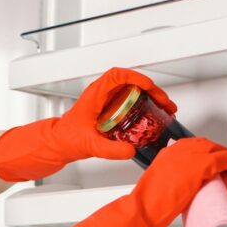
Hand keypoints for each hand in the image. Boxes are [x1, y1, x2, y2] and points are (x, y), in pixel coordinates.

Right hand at [48, 137, 226, 226]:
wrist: (141, 210)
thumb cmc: (145, 206)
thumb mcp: (160, 186)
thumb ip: (174, 180)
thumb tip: (187, 187)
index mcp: (166, 154)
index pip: (193, 146)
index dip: (208, 153)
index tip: (217, 159)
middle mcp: (177, 150)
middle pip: (207, 145)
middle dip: (221, 153)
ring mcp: (188, 156)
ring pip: (217, 150)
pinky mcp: (199, 166)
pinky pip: (225, 159)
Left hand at [53, 67, 176, 160]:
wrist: (60, 143)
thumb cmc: (68, 138)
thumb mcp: (91, 145)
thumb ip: (110, 149)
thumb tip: (130, 150)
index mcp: (95, 95)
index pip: (116, 76)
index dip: (134, 77)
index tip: (147, 86)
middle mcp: (102, 95)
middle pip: (131, 82)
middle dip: (151, 89)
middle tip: (164, 102)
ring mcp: (108, 101)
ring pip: (133, 90)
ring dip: (151, 96)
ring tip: (166, 108)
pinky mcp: (112, 109)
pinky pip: (132, 101)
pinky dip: (146, 105)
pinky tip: (155, 115)